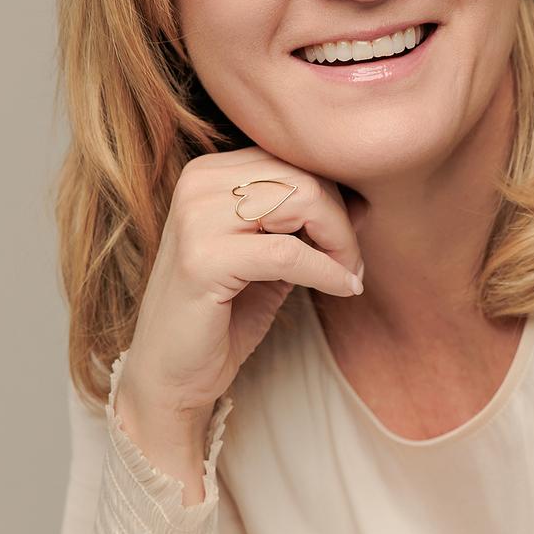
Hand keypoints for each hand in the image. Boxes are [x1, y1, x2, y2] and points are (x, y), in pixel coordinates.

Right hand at [120, 147, 367, 422]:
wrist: (170, 374)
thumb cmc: (221, 316)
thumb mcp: (273, 261)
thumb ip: (309, 226)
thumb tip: (363, 202)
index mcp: (209, 174)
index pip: (292, 159)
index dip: (335, 196)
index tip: (350, 240)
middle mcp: (198, 185)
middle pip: (301, 177)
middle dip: (342, 221)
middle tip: (354, 264)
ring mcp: (196, 218)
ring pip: (301, 202)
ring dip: (339, 244)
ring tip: (348, 276)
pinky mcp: (203, 260)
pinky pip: (289, 252)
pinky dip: (327, 271)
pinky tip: (343, 289)